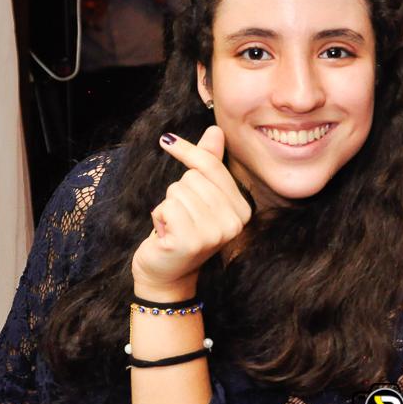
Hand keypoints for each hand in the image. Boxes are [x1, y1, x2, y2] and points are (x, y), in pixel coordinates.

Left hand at [131, 126, 251, 294]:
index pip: (212, 166)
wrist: (166, 273)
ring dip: (168, 207)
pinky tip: (166, 235)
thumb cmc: (181, 230)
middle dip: (178, 194)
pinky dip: (159, 217)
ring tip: (175, 227)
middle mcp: (234, 223)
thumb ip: (209, 162)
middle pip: (192, 178)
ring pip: (178, 191)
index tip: (167, 141)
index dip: (188, 152)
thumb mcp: (198, 195)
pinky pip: (167, 206)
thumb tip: (215, 129)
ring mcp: (214, 234)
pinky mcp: (190, 242)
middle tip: (181, 218)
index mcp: (243, 209)